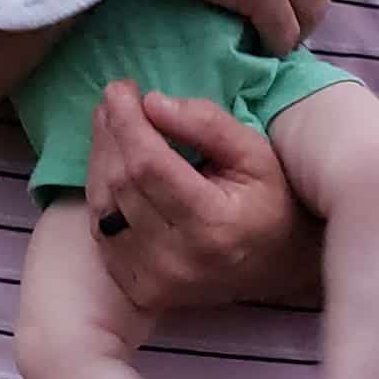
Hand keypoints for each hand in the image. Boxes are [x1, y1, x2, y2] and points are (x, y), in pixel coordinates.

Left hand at [86, 81, 320, 311]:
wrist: (277, 267)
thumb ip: (207, 124)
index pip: (149, 165)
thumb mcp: (255, 152)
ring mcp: (154, 280)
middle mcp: (177, 259)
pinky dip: (103, 193)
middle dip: (111, 134)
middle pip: (121, 183)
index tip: (120, 88)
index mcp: (213, 224)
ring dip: (101, 160)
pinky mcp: (140, 290)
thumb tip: (151, 102)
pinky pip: (103, 232)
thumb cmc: (271, 201)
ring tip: (112, 126)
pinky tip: (115, 166)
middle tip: (113, 101)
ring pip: (103, 207)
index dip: (127, 122)